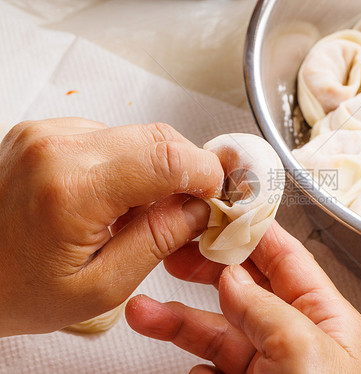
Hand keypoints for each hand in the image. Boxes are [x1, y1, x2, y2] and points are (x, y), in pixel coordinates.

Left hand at [0, 118, 223, 335]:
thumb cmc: (17, 290)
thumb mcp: (100, 286)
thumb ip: (158, 241)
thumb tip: (199, 209)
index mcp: (72, 189)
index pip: (168, 158)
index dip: (206, 174)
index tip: (218, 197)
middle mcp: (57, 147)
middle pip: (158, 137)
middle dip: (187, 171)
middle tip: (191, 208)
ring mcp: (47, 134)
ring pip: (138, 136)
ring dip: (156, 170)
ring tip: (139, 212)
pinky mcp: (45, 132)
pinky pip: (111, 138)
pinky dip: (128, 165)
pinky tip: (114, 198)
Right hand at [126, 221, 360, 372]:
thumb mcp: (303, 356)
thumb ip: (268, 309)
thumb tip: (235, 276)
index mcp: (327, 321)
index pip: (288, 260)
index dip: (255, 232)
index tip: (222, 211)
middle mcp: (298, 338)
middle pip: (246, 287)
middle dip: (208, 268)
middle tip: (175, 251)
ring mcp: (268, 366)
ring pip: (218, 327)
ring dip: (180, 316)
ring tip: (145, 309)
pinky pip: (210, 365)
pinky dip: (189, 359)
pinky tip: (181, 363)